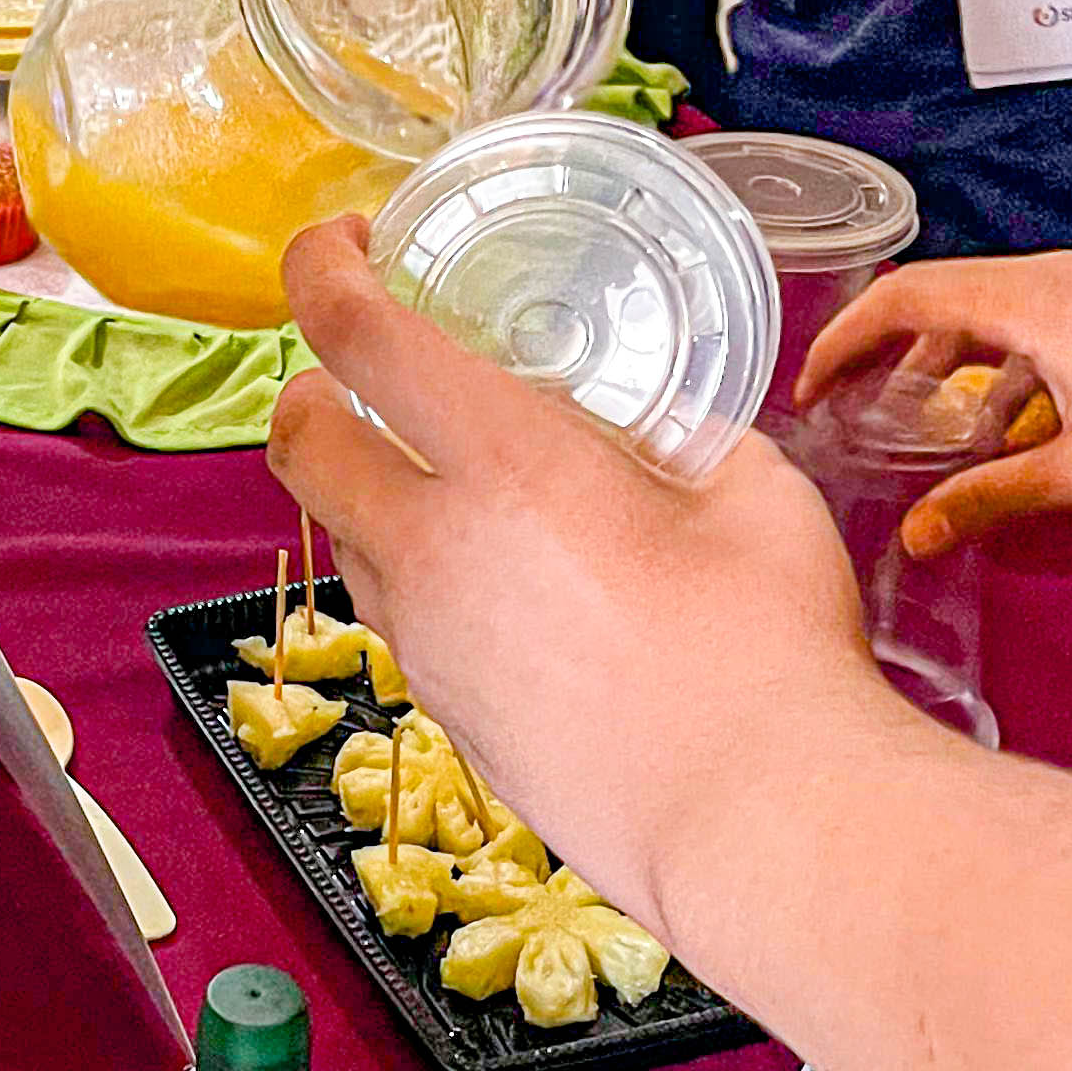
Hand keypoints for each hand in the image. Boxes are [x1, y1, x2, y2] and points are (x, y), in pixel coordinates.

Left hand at [269, 223, 881, 935]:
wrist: (757, 824)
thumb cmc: (772, 653)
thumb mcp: (751, 489)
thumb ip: (678, 438)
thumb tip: (653, 431)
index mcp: (506, 462)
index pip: (354, 335)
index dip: (320, 267)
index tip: (339, 245)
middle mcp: (435, 547)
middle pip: (298, 439)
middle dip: (312, 385)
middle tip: (369, 368)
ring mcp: (427, 640)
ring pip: (341, 532)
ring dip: (368, 487)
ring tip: (456, 476)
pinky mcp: (445, 713)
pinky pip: (396, 614)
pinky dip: (415, 571)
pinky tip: (500, 576)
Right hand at [798, 252, 1071, 555]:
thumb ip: (996, 498)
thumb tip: (925, 531)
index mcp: (1029, 304)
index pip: (901, 300)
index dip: (843, 340)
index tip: (812, 381)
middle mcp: (1048, 281)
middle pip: (931, 303)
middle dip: (880, 356)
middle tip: (845, 405)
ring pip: (980, 319)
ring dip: (940, 370)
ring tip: (920, 434)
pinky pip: (1025, 329)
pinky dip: (995, 374)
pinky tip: (1008, 434)